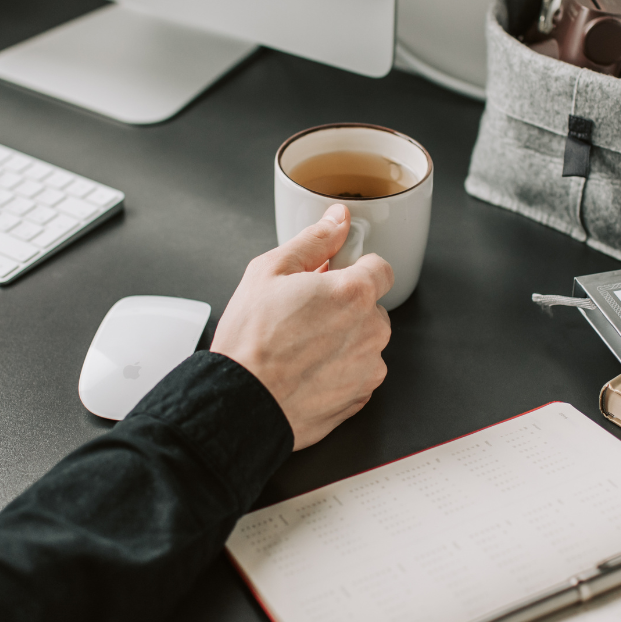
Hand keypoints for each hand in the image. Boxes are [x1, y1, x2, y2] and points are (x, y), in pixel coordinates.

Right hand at [211, 204, 392, 449]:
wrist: (241, 401)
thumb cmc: (250, 341)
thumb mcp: (269, 272)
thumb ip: (312, 241)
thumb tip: (337, 220)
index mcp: (353, 293)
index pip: (379, 267)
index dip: (352, 269)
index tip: (330, 277)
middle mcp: (370, 331)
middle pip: (370, 306)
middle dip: (343, 306)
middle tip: (302, 313)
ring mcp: (368, 368)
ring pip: (364, 342)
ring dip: (342, 339)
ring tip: (299, 346)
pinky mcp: (359, 398)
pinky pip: (357, 374)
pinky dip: (337, 370)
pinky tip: (305, 370)